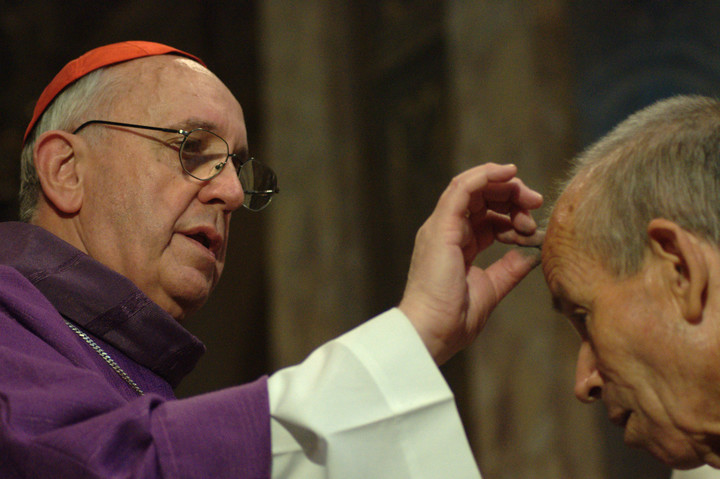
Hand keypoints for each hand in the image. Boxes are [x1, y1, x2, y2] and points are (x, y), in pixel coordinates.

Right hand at [398, 163, 542, 364]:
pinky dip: (485, 176)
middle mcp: (446, 231)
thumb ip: (509, 268)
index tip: (532, 228)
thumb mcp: (491, 288)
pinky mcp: (442, 226)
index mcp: (457, 245)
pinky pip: (463, 188)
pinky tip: (508, 173)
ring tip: (529, 199)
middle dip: (512, 196)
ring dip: (505, 187)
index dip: (512, 215)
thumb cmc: (455, 318)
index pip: (486, 216)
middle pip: (481, 198)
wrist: (432, 331)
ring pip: (473, 188)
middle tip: (536, 203)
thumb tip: (530, 253)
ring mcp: (442, 226)